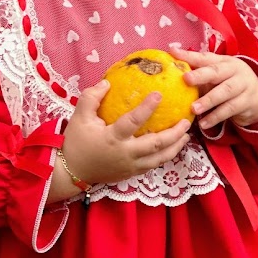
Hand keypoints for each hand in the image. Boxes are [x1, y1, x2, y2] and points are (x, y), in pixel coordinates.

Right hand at [47, 79, 191, 202]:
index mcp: (113, 138)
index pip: (133, 121)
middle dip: (174, 133)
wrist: (72, 172)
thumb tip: (107, 83)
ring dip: (175, 147)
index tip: (159, 94)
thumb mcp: (79, 117)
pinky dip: (165, 156)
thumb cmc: (76, 142)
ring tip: (186, 135)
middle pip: (156, 144)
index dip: (147, 108)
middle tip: (186, 121)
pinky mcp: (131, 174)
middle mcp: (125, 154)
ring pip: (160, 158)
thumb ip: (92, 98)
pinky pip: (153, 165)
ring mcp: (130, 166)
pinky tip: (171, 147)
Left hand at [170, 47, 257, 130]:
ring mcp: (243, 85)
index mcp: (222, 61)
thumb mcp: (216, 78)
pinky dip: (216, 117)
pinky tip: (204, 124)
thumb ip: (199, 76)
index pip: (204, 57)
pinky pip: (230, 109)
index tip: (172, 52)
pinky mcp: (248, 101)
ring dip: (208, 100)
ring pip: (224, 92)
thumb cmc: (228, 85)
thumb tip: (170, 77)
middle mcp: (234, 70)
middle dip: (200, 75)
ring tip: (193, 109)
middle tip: (185, 79)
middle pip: (216, 72)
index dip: (188, 55)